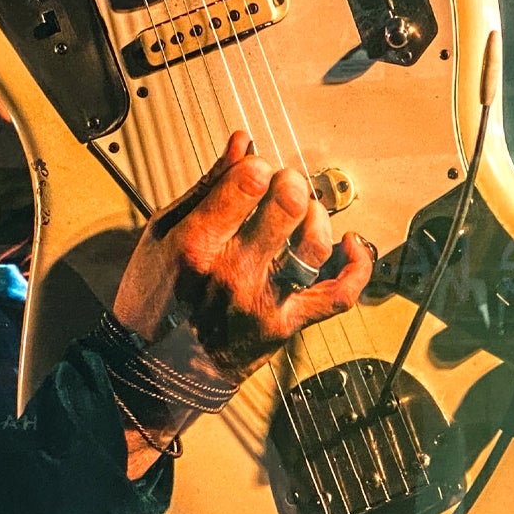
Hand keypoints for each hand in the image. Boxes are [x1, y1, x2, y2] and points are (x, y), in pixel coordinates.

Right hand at [112, 132, 373, 384]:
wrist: (157, 369)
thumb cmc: (156, 297)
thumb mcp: (164, 232)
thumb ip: (208, 187)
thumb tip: (241, 143)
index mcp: (197, 244)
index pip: (247, 183)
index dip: (257, 165)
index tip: (254, 168)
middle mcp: (234, 273)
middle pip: (286, 206)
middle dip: (289, 183)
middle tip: (282, 185)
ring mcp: (264, 301)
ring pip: (314, 245)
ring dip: (317, 216)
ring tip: (304, 212)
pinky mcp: (287, 325)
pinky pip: (338, 296)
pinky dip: (357, 268)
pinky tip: (351, 243)